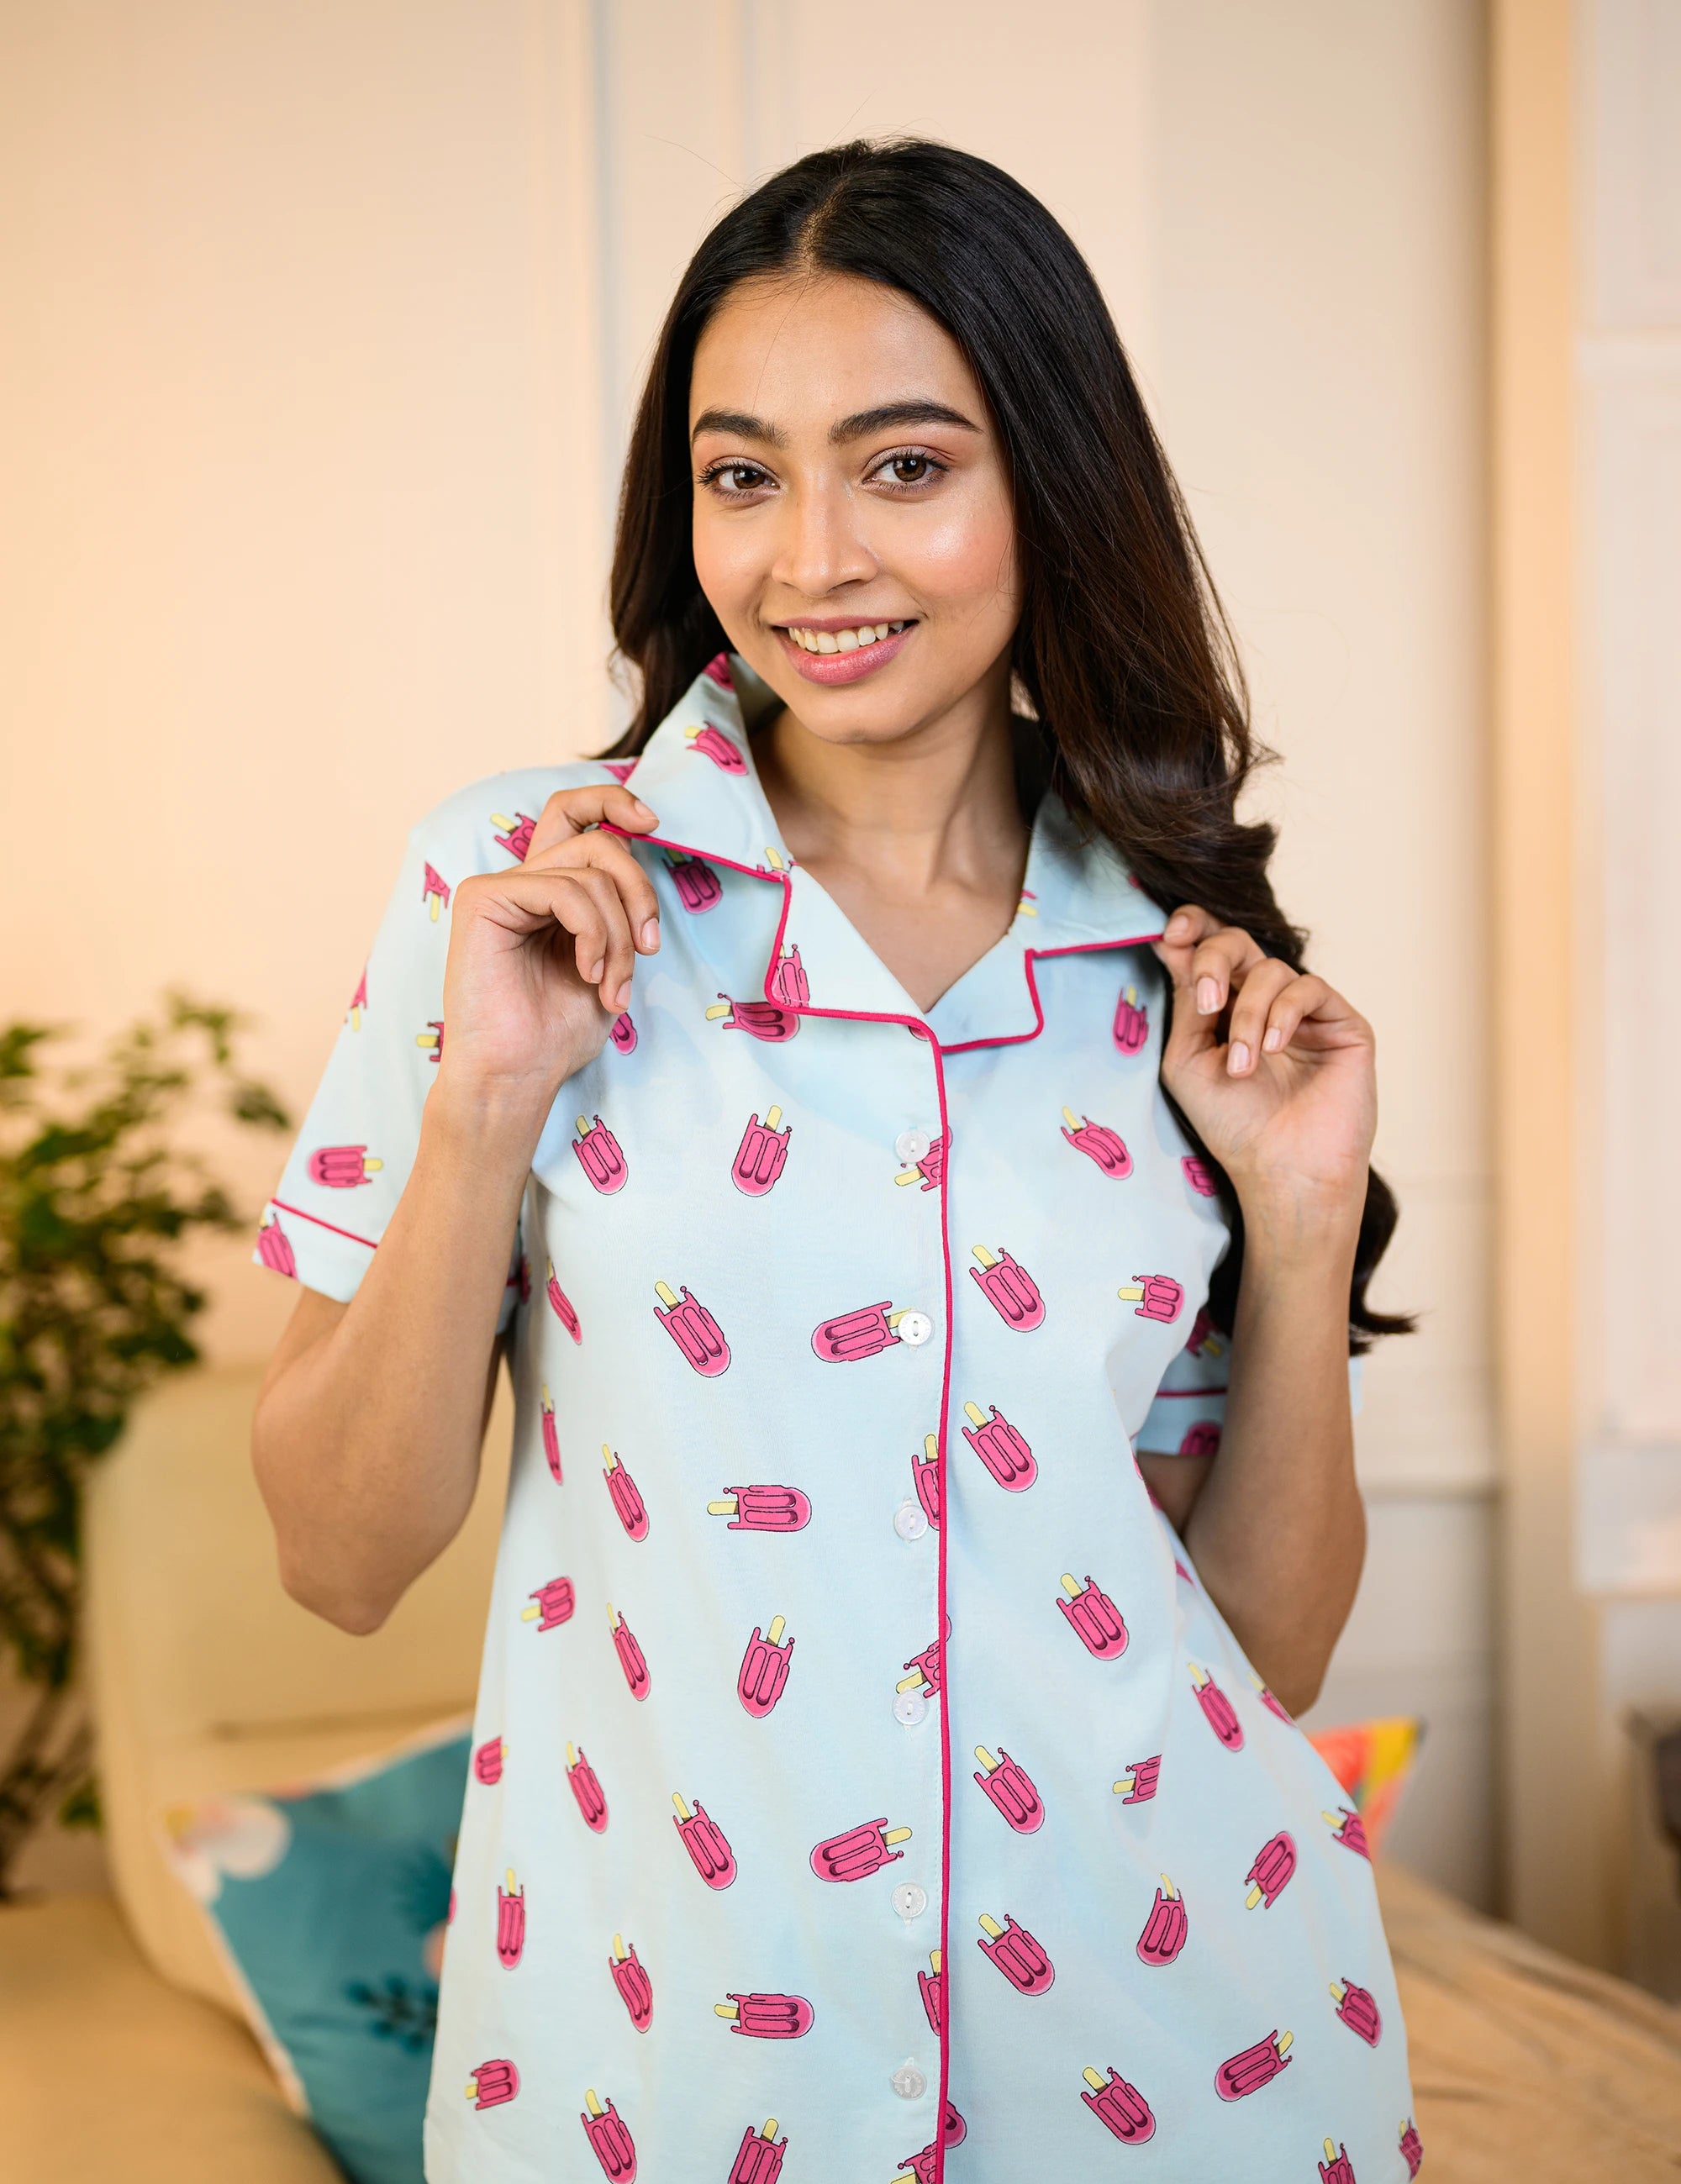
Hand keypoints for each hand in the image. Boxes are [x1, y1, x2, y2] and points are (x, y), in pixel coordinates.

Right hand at [435, 783, 660, 1124]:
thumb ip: (618, 911)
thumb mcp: (610, 961)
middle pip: (598, 841)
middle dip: (639, 893)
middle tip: (650, 947)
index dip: (613, 804)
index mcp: (548, 891)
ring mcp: (499, 887)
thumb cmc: (558, 1032)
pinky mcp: (483, 898)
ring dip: (619, 934)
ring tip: (613, 986)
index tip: (655, 823)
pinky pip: (565, 890)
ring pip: (590, 872)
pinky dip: (593, 933)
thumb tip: (643, 858)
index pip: (575, 816)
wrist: (517, 1075)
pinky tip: (588, 973)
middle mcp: (522, 882)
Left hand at [1151, 906, 1375, 1225]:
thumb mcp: (1188, 1060)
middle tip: (1206, 1000)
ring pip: (1271, 970)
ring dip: (1248, 1015)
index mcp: (1223, 1009)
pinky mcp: (1341, 1023)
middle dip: (1214, 961)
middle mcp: (1264, 1002)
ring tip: (1242, 1065)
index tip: (1170, 932)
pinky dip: (1284, 1013)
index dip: (1191, 927)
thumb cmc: (1231, 1124)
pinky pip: (1309, 989)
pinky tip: (1274, 1048)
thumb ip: (1186, 1002)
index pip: (1209, 948)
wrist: (1281, 1169)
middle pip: (1237, 943)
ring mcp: (1305, 1012)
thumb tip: (1170, 941)